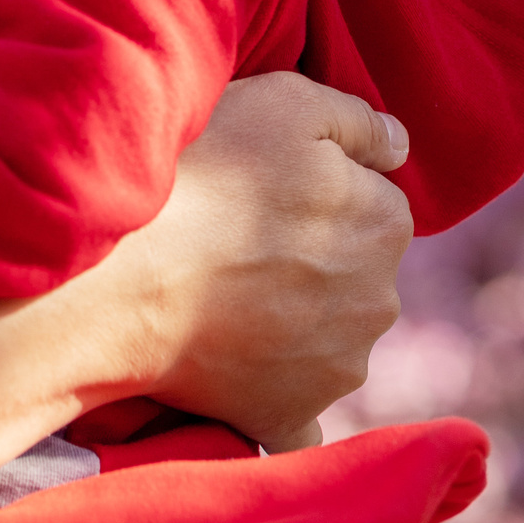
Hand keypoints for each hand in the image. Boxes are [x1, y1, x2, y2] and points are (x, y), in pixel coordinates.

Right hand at [100, 72, 411, 451]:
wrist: (125, 276)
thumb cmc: (202, 174)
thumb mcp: (283, 103)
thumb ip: (356, 119)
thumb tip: (397, 145)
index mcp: (386, 222)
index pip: (370, 201)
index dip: (318, 190)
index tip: (263, 189)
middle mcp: (379, 300)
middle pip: (353, 270)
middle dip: (313, 257)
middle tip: (236, 239)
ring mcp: (336, 365)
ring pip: (327, 335)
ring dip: (293, 320)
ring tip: (218, 295)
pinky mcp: (287, 415)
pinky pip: (297, 419)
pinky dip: (278, 402)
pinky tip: (244, 384)